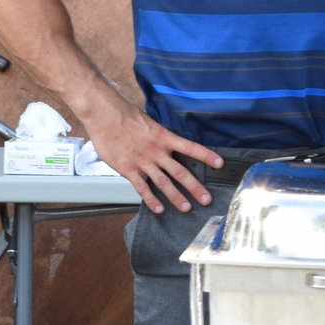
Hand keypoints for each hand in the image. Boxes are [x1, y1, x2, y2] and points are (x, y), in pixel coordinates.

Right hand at [83, 102, 223, 213]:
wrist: (104, 115)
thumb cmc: (126, 115)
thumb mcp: (149, 122)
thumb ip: (160, 135)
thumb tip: (170, 143)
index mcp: (164, 137)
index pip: (190, 147)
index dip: (206, 156)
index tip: (220, 164)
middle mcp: (156, 151)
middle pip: (180, 172)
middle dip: (195, 187)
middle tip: (206, 199)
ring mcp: (142, 162)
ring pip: (163, 183)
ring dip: (176, 197)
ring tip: (187, 208)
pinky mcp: (128, 169)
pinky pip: (142, 188)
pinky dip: (151, 200)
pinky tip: (159, 209)